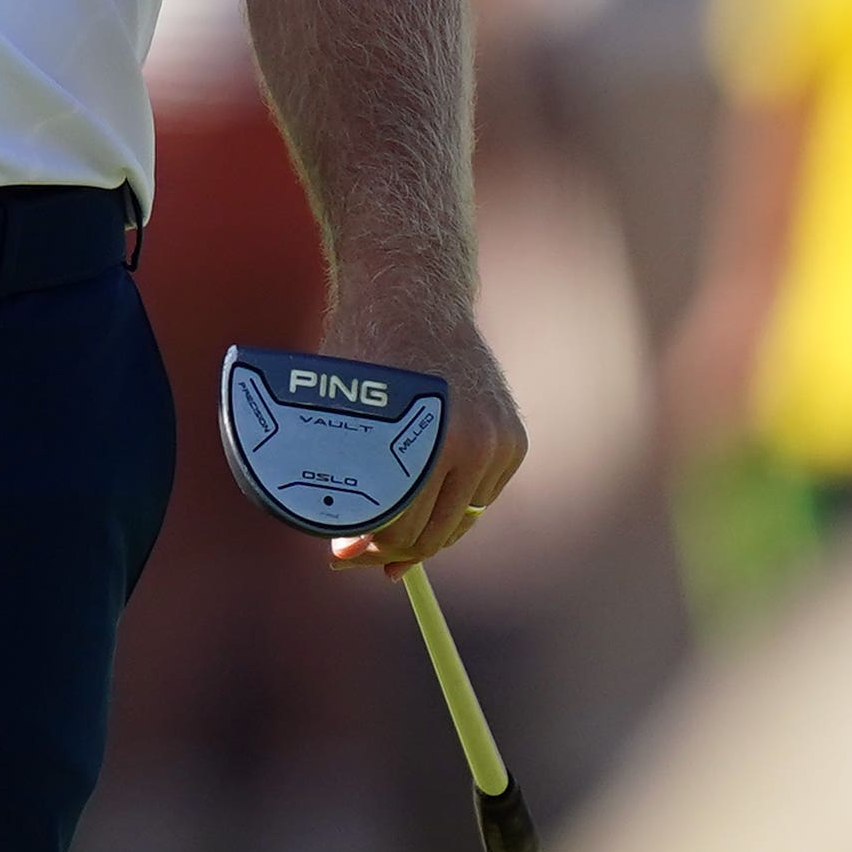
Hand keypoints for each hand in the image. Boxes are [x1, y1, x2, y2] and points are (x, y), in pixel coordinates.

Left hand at [316, 276, 523, 575]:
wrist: (411, 295)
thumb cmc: (361, 350)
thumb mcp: (338, 408)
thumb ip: (343, 472)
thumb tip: (348, 542)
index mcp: (431, 439)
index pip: (403, 524)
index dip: (368, 545)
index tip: (343, 552)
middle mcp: (477, 442)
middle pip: (438, 530)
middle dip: (394, 549)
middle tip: (357, 556)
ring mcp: (502, 440)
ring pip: (463, 516)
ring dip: (427, 530)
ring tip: (386, 536)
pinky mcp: (514, 437)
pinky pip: (481, 493)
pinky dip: (452, 503)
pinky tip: (420, 504)